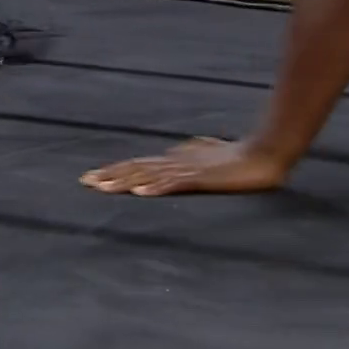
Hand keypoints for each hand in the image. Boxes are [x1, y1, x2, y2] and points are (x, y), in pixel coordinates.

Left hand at [79, 137, 289, 196]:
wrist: (263, 153)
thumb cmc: (235, 154)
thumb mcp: (204, 154)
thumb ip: (186, 154)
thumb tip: (170, 154)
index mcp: (174, 159)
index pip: (138, 165)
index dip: (115, 170)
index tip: (92, 177)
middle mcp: (175, 163)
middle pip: (136, 169)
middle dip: (110, 176)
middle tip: (84, 182)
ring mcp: (187, 170)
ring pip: (150, 176)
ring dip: (125, 183)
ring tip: (103, 189)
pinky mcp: (202, 179)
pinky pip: (177, 184)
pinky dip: (158, 188)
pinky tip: (141, 194)